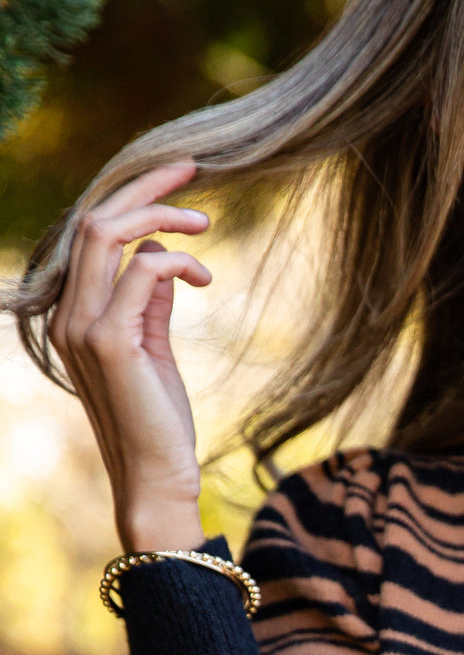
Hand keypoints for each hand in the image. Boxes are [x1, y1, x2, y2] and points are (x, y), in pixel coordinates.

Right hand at [47, 158, 212, 552]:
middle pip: (94, 218)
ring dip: (162, 217)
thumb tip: (160, 258)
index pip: (91, 234)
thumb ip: (150, 305)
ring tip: (206, 224)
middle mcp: (68, 315)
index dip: (130, 198)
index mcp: (73, 315)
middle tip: (195, 172)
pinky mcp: (111, 342)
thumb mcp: (155, 352)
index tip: (179, 181)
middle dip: (145, 188)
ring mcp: (82, 328)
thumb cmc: (160, 424)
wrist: (158, 483)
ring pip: (108, 233)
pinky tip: (205, 279)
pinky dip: (177, 262)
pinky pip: (141, 271)